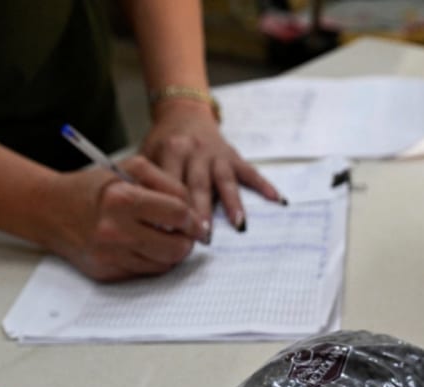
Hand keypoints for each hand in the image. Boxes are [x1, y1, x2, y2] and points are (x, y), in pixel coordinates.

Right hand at [43, 155, 205, 281]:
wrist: (51, 210)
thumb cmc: (94, 188)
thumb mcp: (130, 169)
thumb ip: (167, 184)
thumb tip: (193, 213)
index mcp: (121, 199)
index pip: (177, 214)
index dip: (194, 220)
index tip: (197, 223)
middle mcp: (115, 230)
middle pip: (175, 247)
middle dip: (186, 241)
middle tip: (184, 234)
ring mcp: (110, 255)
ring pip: (163, 264)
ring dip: (170, 253)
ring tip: (162, 238)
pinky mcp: (106, 272)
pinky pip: (145, 272)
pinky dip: (151, 261)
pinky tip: (143, 246)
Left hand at [141, 99, 282, 234]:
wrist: (183, 113)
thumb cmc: (163, 142)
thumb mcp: (147, 154)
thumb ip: (146, 181)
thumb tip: (146, 217)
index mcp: (171, 150)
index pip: (172, 183)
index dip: (173, 207)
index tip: (172, 232)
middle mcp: (196, 151)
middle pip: (198, 185)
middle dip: (202, 211)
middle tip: (204, 235)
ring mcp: (217, 154)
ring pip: (224, 180)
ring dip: (232, 202)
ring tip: (239, 224)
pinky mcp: (234, 156)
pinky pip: (250, 172)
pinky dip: (264, 185)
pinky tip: (277, 200)